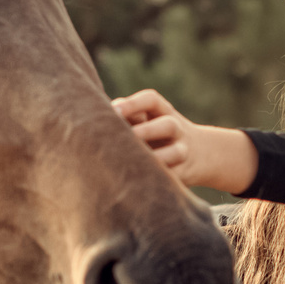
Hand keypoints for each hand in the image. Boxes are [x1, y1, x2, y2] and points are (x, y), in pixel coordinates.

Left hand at [111, 89, 258, 195]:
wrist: (201, 153)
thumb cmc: (156, 133)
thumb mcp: (147, 119)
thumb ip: (124, 117)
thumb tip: (84, 119)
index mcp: (162, 111)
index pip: (151, 100)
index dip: (134, 104)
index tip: (114, 110)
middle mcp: (175, 128)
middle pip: (167, 125)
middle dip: (148, 131)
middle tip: (127, 137)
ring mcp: (183, 150)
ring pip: (176, 152)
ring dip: (158, 157)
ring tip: (137, 163)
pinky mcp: (184, 173)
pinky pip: (174, 176)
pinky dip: (160, 179)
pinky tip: (140, 183)